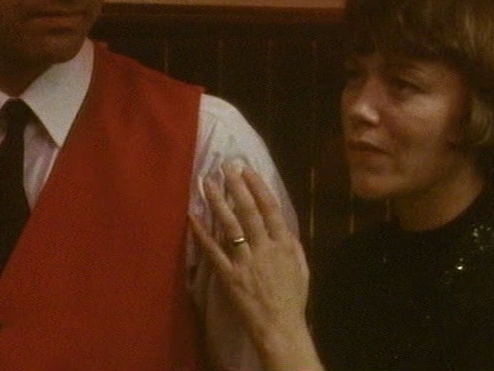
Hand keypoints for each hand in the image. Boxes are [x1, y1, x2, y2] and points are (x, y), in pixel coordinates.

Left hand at [190, 166, 322, 370]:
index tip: (247, 169)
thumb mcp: (301, 267)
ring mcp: (245, 261)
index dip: (258, 186)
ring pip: (230, 226)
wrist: (279, 327)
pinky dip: (202, 233)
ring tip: (207, 183)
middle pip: (248, 211)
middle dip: (236, 186)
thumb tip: (283, 223)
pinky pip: (213, 251)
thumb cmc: (292, 298)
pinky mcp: (229, 275)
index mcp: (284, 244)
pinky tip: (192, 216)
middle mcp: (265, 248)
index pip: (270, 208)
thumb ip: (292, 244)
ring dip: (218, 202)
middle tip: (225, 167)